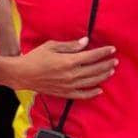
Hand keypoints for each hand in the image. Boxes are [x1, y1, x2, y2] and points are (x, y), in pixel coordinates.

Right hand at [0, 38, 116, 98]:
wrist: (22, 74)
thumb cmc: (35, 57)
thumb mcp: (51, 46)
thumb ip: (70, 45)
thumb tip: (85, 42)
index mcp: (68, 61)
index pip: (91, 56)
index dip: (103, 52)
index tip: (111, 49)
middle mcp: (71, 75)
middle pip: (94, 69)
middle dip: (106, 64)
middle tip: (115, 60)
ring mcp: (69, 86)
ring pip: (91, 82)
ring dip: (103, 76)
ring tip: (111, 71)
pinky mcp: (65, 93)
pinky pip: (82, 95)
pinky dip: (92, 93)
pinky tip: (99, 89)